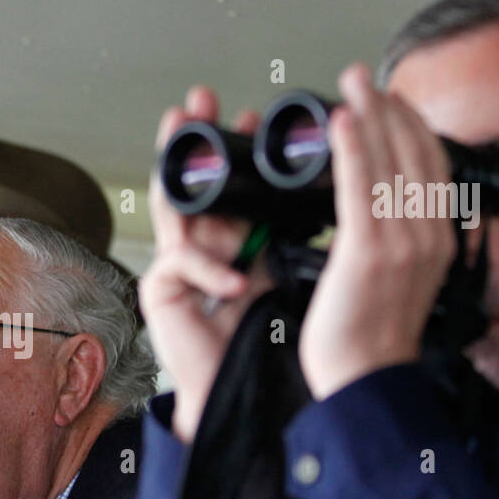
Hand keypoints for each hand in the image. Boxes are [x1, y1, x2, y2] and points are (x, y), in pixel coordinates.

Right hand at [141, 86, 273, 442]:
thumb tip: (336, 188)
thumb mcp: (285, 273)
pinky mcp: (161, 291)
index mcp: (234, 238)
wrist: (248, 396)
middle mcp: (200, 245)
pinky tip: (237, 281)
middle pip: (192, 181)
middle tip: (200, 101)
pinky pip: (184, 264)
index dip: (237, 148)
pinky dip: (212, 269)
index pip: (231, 183)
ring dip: (178, 171)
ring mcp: (175, 266)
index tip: (252, 118)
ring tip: (182, 137)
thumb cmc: (268, 341)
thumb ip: (288, 233)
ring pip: (170, 206)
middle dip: (193, 139)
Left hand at [298, 64, 455, 399]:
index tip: (388, 102)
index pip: (429, 169)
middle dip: (388, 111)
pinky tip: (341, 124)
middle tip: (363, 80)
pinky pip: (358, 190)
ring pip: (387, 165)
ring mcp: (399, 243)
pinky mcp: (367, 253)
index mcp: (436, 242)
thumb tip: (379, 215)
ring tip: (350, 88)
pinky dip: (351, 152)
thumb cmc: (368, 340)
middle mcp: (426, 237)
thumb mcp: (399, 282)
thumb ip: (397, 244)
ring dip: (369, 118)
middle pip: (413, 157)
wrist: (363, 381)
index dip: (410, 129)